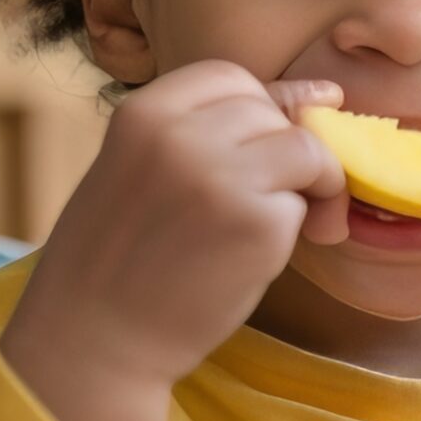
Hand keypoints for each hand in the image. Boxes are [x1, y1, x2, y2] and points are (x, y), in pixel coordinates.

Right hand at [0, 61, 346, 420]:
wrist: (93, 342)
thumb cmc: (120, 258)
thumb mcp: (150, 172)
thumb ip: (222, 131)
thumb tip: (327, 94)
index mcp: (142, 113)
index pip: (230, 78)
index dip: (251, 116)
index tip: (243, 159)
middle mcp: (180, 135)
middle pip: (271, 112)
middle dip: (279, 153)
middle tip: (264, 203)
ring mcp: (221, 177)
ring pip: (304, 150)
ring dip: (307, 187)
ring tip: (278, 229)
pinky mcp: (257, 224)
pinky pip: (307, 204)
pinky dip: (299, 229)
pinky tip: (259, 260)